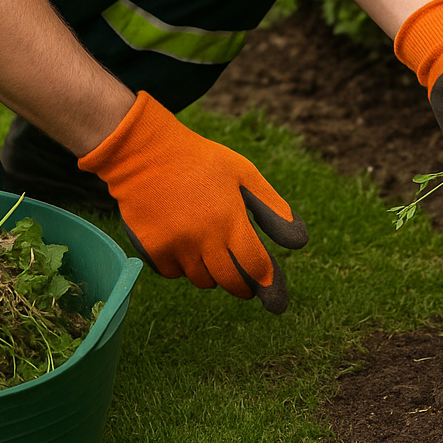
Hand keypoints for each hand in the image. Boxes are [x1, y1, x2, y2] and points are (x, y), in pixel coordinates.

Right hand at [77, 93, 307, 312]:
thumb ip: (272, 209)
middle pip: (230, 282)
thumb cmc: (201, 162)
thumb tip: (299, 243)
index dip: (266, 282)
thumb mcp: (244, 174)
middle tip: (243, 282)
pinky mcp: (152, 249)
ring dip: (211, 273)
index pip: (255, 268)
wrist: (144, 152)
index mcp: (230, 219)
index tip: (270, 290)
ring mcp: (176, 246)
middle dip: (241, 285)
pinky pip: (174, 273)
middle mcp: (203, 237)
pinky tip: (181, 242)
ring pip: (202, 280)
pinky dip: (181, 265)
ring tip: (209, 250)